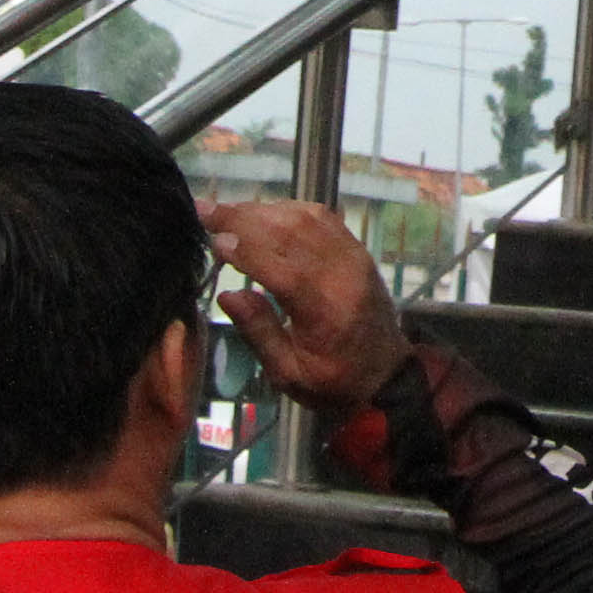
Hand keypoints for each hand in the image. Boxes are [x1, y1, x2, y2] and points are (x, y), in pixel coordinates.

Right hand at [198, 200, 408, 412]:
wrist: (386, 376)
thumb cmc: (334, 382)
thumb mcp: (289, 374)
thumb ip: (258, 332)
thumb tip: (227, 295)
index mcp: (325, 311)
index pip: (283, 268)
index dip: (246, 250)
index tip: (214, 240)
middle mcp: (343, 275)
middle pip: (290, 232)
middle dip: (243, 218)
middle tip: (205, 211)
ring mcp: (354, 257)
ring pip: (304, 218)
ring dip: (262, 210)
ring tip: (226, 211)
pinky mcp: (357, 250)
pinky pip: (323, 218)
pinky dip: (289, 209)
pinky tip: (263, 213)